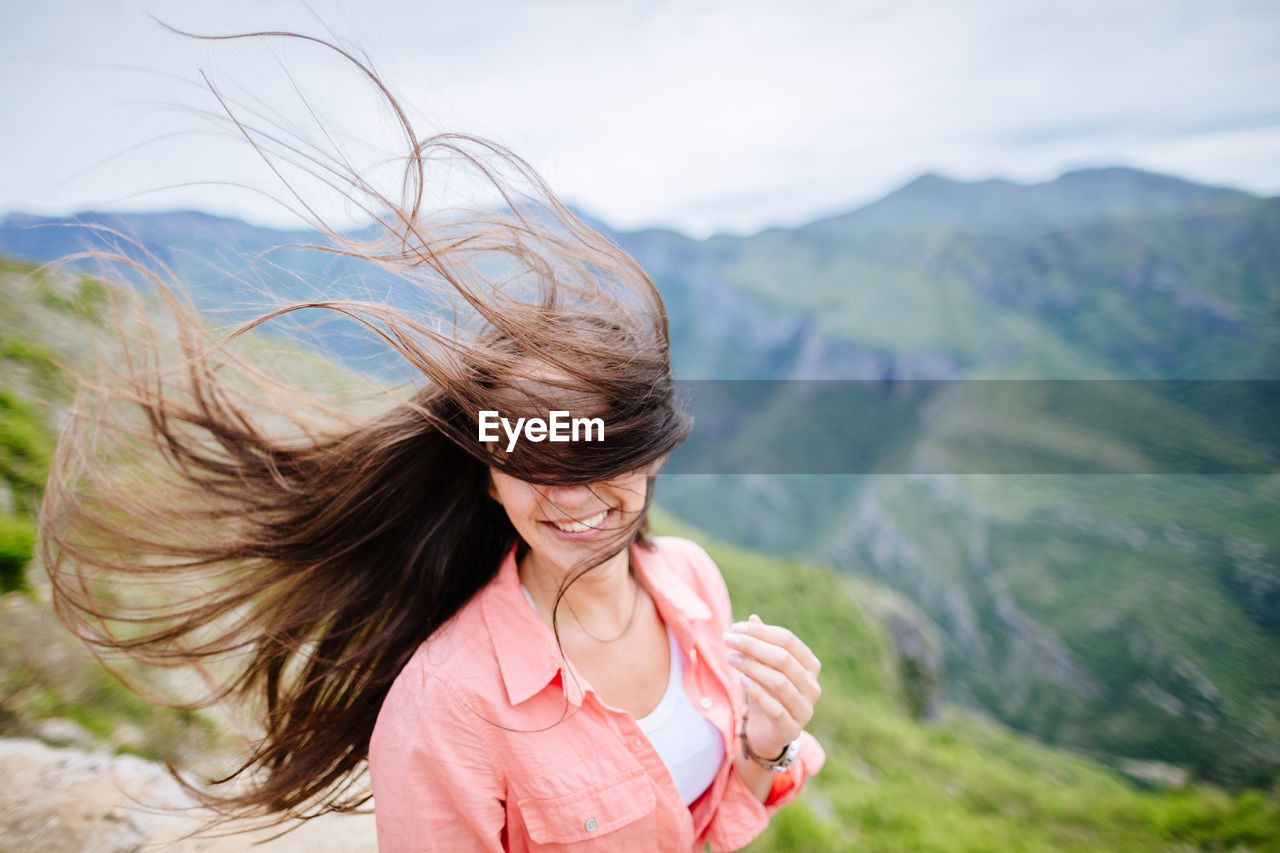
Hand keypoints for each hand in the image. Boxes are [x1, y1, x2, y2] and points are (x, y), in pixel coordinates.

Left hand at [724, 614, 821, 759]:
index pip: (788, 640)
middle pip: (784, 658)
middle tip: (728, 639)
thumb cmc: (766, 694)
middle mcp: (813, 687)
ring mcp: (805, 709)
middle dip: (753, 645)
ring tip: (730, 658)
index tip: (735, 627)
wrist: (765, 734)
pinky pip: (774, 707)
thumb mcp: (762, 666)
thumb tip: (753, 618)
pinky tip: (741, 680)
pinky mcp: (791, 729)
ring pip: (779, 681)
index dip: (761, 631)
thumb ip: (761, 644)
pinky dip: (757, 691)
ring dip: (751, 666)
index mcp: (810, 666)